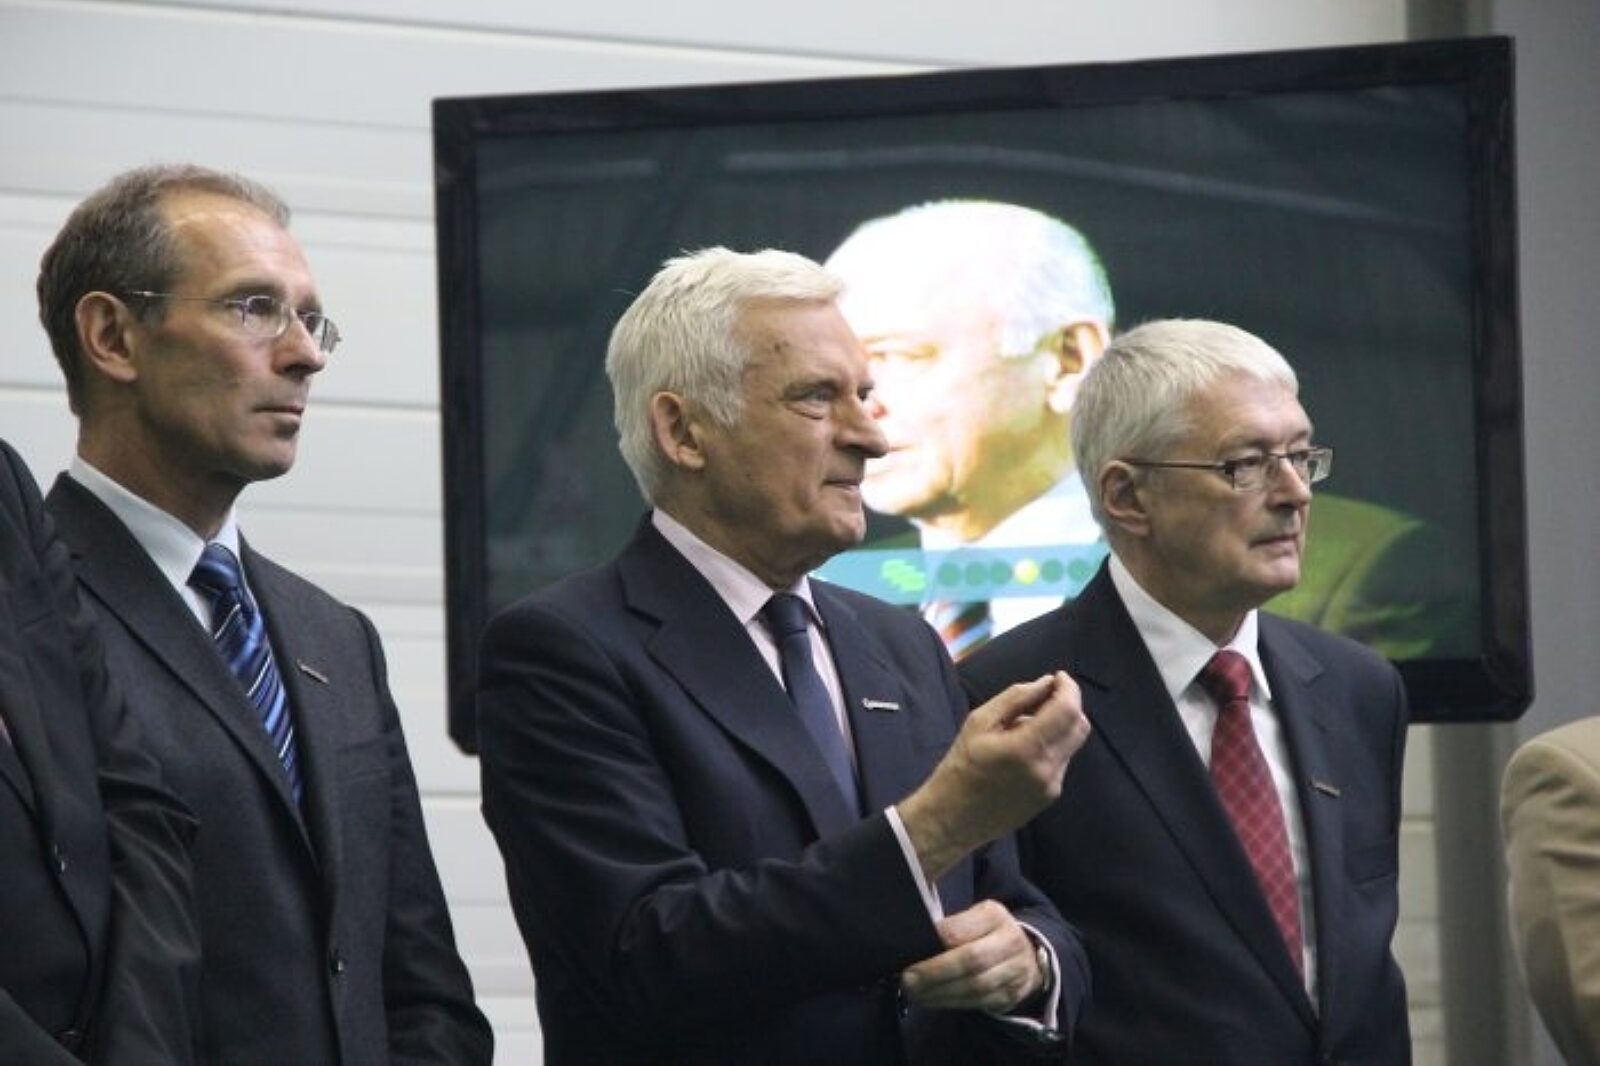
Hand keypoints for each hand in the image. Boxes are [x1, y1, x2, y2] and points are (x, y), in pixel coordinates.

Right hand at [899, 671, 1088, 879]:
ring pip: (1073, 743)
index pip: (1067, 710)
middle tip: (1044, 696)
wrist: (953, 818)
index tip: (1057, 677)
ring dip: (1059, 725)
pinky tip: (1024, 749)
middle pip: (1080, 725)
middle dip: (1069, 703)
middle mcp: (1047, 768)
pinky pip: (1062, 760)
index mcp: (1027, 747)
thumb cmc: (960, 766)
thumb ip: (1015, 698)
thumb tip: (1046, 683)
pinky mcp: (1050, 796)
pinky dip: (1051, 744)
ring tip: (1025, 725)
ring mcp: (1052, 785)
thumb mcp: (979, 722)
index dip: (1068, 688)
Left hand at [900, 900, 1043, 1012]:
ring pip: (975, 986)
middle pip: (971, 960)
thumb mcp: (974, 916)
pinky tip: (932, 1000)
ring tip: (916, 994)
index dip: (934, 942)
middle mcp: (1010, 941)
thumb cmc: (987, 932)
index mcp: (994, 916)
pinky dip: (952, 1003)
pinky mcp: (1012, 994)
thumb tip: (915, 941)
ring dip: (941, 993)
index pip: (960, 930)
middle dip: (935, 973)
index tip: (911, 952)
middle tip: (908, 980)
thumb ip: (951, 926)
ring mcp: (1015, 971)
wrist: (1027, 953)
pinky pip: (979, 1002)